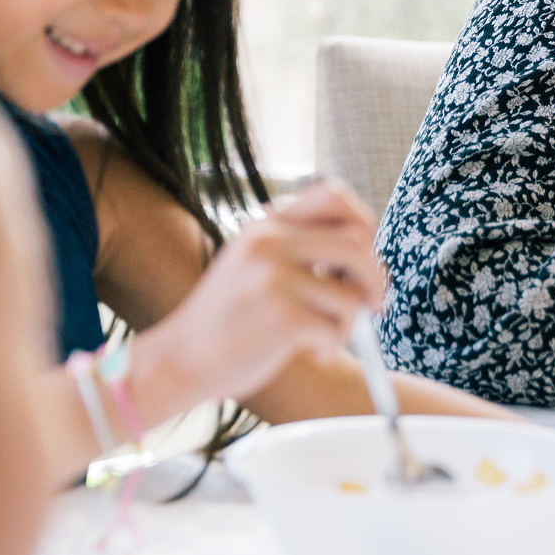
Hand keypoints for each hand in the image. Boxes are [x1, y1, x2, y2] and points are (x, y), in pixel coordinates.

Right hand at [131, 180, 386, 412]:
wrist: (179, 360)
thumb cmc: (225, 320)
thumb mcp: (251, 264)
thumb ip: (296, 248)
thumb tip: (364, 252)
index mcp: (265, 225)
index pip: (335, 194)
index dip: (363, 223)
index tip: (363, 257)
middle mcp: (269, 242)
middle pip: (357, 242)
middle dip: (374, 279)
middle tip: (372, 305)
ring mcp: (274, 277)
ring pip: (351, 293)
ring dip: (350, 322)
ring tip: (323, 338)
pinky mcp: (281, 316)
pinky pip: (337, 327)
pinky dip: (332, 346)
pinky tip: (312, 354)